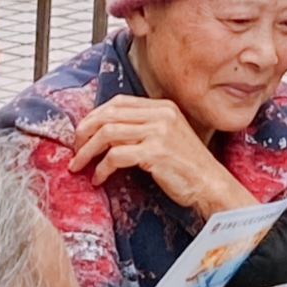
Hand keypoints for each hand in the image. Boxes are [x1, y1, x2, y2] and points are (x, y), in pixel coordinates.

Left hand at [69, 95, 252, 217]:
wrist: (211, 185)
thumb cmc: (189, 167)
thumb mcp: (168, 137)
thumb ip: (144, 128)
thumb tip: (106, 131)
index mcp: (164, 107)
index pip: (118, 102)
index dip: (94, 116)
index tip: (83, 134)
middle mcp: (161, 115)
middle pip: (108, 114)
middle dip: (84, 133)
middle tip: (75, 150)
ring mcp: (159, 132)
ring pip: (107, 133)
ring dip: (87, 152)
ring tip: (80, 165)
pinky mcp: (155, 152)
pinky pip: (115, 156)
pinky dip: (101, 168)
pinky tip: (99, 178)